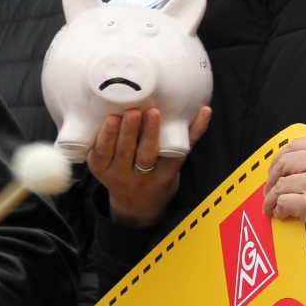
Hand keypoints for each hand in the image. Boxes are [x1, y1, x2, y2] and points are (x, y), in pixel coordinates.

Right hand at [86, 106, 211, 226]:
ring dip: (151, 132)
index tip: (111, 118)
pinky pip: (181, 153)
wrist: (139, 206)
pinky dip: (195, 130)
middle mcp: (123, 174)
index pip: (102, 152)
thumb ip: (105, 140)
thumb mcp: (103, 163)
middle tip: (133, 112)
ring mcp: (147, 176)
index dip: (106, 135)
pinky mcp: (169, 174)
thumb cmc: (120, 172)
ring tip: (154, 113)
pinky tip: (203, 113)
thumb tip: (109, 100)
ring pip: (148, 155)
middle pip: (125, 153)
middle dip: (128, 131)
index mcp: (103, 168)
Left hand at [262, 135, 305, 246]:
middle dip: (272, 178)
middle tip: (269, 189)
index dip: (279, 158)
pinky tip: (282, 213)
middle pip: (283, 164)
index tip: (274, 169)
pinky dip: (278, 209)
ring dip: (272, 198)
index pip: (293, 146)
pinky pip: (282, 202)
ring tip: (273, 204)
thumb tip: (285, 159)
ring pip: (279, 185)